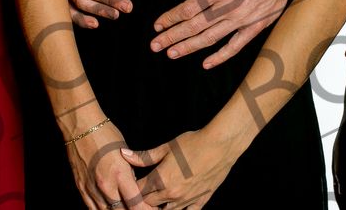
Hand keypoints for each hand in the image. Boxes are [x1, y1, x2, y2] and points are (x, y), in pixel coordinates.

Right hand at [65, 121, 141, 209]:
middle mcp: (105, 185)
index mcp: (120, 174)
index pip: (135, 204)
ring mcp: (91, 188)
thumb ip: (129, 173)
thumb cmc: (105, 134)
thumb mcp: (125, 152)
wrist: (80, 126)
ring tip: (124, 208)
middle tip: (138, 209)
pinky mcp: (81, 187)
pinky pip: (91, 208)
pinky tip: (107, 209)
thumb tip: (133, 187)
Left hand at [123, 129, 239, 208]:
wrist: (221, 145)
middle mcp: (172, 194)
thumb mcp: (167, 147)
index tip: (126, 187)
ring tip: (155, 203)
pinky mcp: (200, 201)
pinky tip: (176, 207)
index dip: (129, 191)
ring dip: (158, 209)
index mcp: (161, 179)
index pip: (137, 192)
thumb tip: (124, 156)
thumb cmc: (194, 143)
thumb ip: (144, 156)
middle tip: (139, 195)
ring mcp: (187, 200)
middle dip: (141, 202)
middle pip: (148, 206)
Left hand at [150, 0, 303, 68]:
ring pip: (210, 38)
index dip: (171, 17)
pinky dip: (220, 57)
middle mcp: (229, 8)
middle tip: (154, 45)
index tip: (157, 24)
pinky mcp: (255, 26)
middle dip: (172, 37)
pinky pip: (235, 46)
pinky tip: (206, 63)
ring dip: (189, 47)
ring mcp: (242, 20)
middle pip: (194, 27)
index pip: (189, 9)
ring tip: (171, 53)